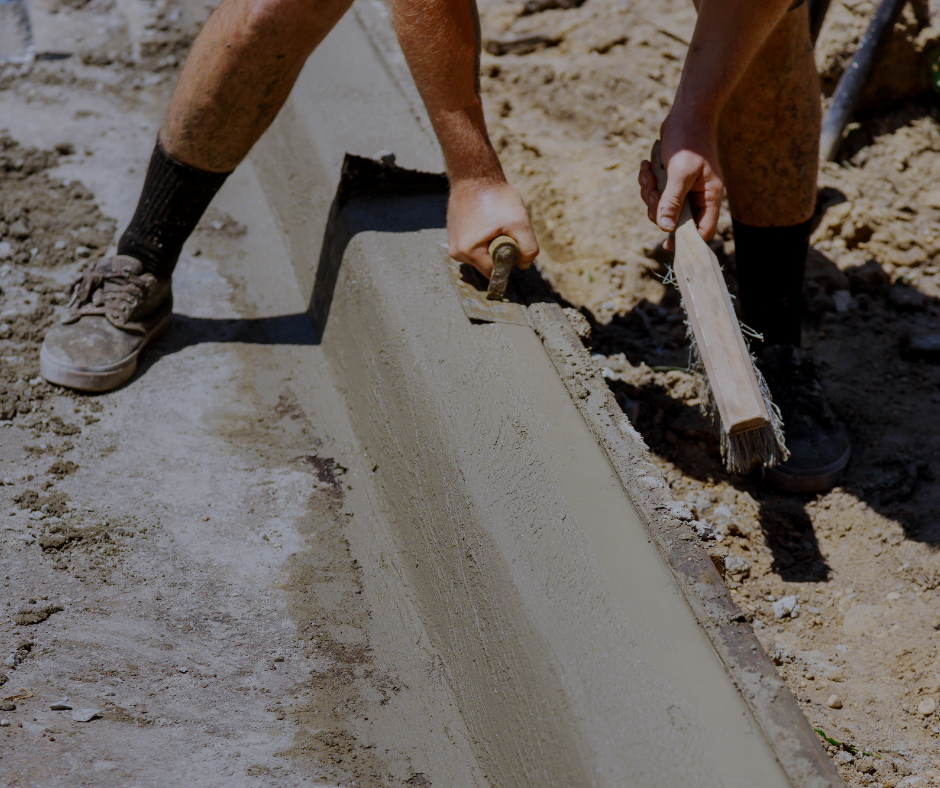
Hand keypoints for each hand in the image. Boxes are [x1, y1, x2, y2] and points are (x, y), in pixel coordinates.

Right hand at [447, 177, 538, 277]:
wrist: (474, 175)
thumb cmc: (496, 197)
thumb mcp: (520, 222)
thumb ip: (528, 248)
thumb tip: (524, 265)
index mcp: (468, 251)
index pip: (493, 273)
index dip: (508, 263)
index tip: (511, 243)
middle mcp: (456, 252)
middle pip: (485, 266)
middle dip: (499, 253)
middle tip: (503, 231)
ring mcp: (453, 244)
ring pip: (480, 257)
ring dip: (490, 246)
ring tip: (493, 224)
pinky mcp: (453, 236)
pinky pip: (473, 247)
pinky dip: (482, 239)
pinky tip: (485, 222)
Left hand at [638, 111, 723, 249]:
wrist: (686, 112)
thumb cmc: (689, 139)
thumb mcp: (680, 172)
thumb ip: (672, 201)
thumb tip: (666, 228)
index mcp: (709, 197)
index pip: (702, 230)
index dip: (686, 241)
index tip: (666, 245)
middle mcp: (698, 196)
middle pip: (675, 221)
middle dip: (657, 208)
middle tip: (651, 190)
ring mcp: (685, 189)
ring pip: (661, 207)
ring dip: (649, 193)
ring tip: (648, 172)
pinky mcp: (672, 181)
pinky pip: (656, 193)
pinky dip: (648, 182)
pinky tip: (646, 166)